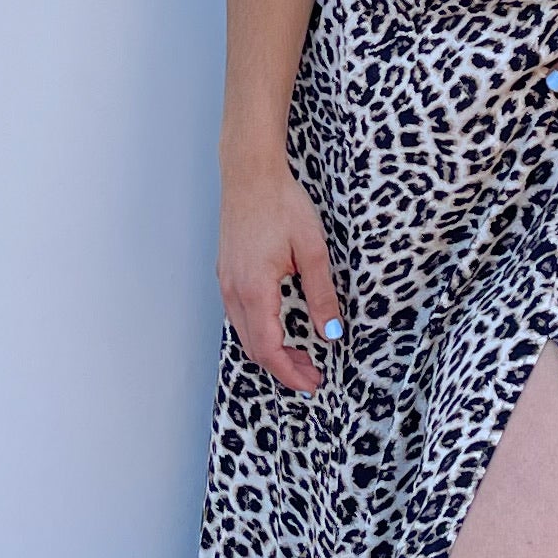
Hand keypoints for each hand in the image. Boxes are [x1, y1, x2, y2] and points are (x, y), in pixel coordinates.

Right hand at [218, 154, 344, 393]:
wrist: (250, 174)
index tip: (313, 383)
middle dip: (283, 368)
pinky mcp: (227, 274)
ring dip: (270, 352)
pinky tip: (280, 331)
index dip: (290, 373)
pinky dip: (259, 334)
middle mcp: (234, 291)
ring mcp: (226, 283)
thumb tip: (331, 334)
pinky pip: (239, 317)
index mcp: (255, 288)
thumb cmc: (281, 204)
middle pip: (254, 348)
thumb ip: (321, 296)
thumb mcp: (312, 250)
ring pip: (244, 334)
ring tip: (301, 357)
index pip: (269, 349)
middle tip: (314, 376)